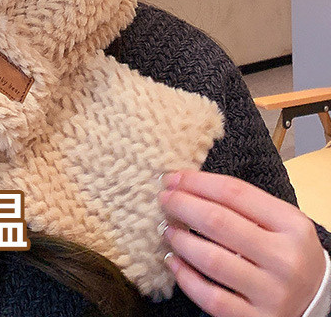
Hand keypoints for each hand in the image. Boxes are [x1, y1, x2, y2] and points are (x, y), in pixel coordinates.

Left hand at [158, 170, 325, 316]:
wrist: (318, 302)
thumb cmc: (287, 252)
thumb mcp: (280, 222)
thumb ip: (243, 202)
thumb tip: (184, 183)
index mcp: (292, 225)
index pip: (234, 192)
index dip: (196, 182)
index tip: (171, 178)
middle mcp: (286, 259)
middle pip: (218, 222)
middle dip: (182, 205)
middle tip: (164, 199)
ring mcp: (273, 293)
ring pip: (211, 259)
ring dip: (180, 240)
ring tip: (168, 229)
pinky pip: (211, 297)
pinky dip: (186, 277)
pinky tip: (173, 261)